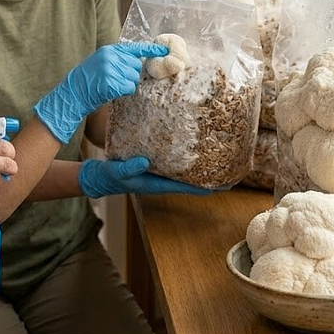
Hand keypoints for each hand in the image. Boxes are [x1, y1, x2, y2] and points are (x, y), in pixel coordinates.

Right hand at [33, 42, 167, 143]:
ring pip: (134, 78)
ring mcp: (110, 69)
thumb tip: (138, 62)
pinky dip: (124, 92)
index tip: (164, 50)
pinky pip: (129, 88)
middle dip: (131, 74)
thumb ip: (117, 59)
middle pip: (136, 66)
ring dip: (127, 84)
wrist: (72, 93)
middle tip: (117, 79)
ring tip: (111, 85)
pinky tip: (112, 92)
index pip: (134, 48)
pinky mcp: (111, 83)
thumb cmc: (87, 80)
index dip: (151, 49)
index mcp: (109, 50)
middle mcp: (111, 57)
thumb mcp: (100, 62)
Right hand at [77, 156, 218, 198]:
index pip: (189, 188)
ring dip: (202, 165)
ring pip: (187, 170)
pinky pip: (176, 160)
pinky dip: (187, 156)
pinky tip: (194, 145)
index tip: (227, 185)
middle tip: (233, 168)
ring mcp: (161, 171)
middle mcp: (164, 178)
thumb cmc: (110, 176)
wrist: (100, 175)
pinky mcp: (156, 162)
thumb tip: (145, 162)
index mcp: (159, 184)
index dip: (208, 187)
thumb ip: (129, 167)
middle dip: (211, 176)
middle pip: (193, 179)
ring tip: (220, 154)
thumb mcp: (118, 171)